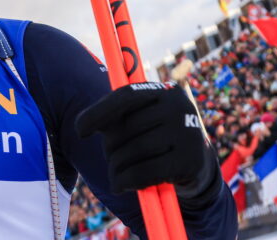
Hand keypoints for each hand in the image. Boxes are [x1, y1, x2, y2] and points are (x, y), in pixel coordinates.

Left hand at [75, 82, 214, 195]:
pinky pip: (145, 172)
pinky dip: (125, 180)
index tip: (80, 131)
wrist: (196, 167)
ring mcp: (189, 133)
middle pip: (126, 127)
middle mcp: (179, 107)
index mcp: (164, 91)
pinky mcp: (191, 161)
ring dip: (115, 168)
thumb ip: (114, 115)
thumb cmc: (155, 139)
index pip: (125, 97)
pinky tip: (119, 185)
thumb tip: (81, 126)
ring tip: (114, 175)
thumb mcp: (139, 120)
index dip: (98, 113)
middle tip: (110, 159)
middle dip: (110, 147)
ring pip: (133, 151)